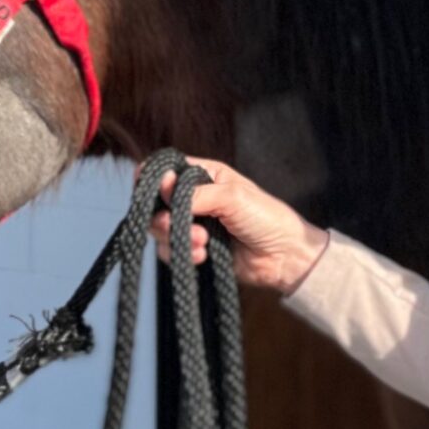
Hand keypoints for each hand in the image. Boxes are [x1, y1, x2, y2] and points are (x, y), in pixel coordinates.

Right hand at [147, 157, 329, 296]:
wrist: (285, 257)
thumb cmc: (266, 218)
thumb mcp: (232, 196)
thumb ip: (194, 193)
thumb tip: (163, 184)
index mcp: (205, 176)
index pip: (169, 170)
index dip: (154, 178)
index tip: (144, 188)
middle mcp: (196, 198)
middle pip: (158, 204)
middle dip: (164, 217)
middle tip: (176, 224)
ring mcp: (195, 225)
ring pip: (162, 230)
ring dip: (177, 237)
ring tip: (203, 243)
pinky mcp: (197, 249)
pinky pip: (173, 252)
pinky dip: (184, 255)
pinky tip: (204, 257)